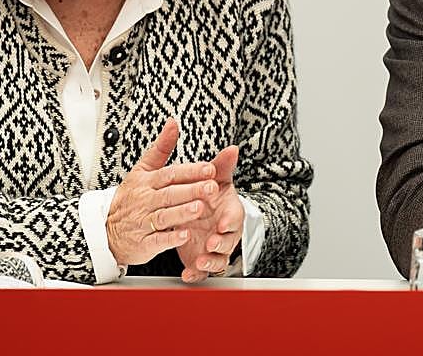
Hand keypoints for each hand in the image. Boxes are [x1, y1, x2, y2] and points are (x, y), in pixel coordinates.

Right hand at [106, 119, 218, 265]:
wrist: (104, 229)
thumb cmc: (130, 197)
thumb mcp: (142, 169)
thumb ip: (161, 148)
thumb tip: (173, 122)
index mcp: (147, 181)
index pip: (171, 173)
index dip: (191, 171)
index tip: (210, 168)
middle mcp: (145, 200)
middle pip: (170, 193)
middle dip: (192, 190)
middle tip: (212, 187)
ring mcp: (142, 222)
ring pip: (164, 216)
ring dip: (182, 212)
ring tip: (200, 208)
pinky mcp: (142, 243)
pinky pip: (156, 241)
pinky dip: (170, 239)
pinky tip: (185, 235)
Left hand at [176, 144, 244, 282]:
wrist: (204, 215)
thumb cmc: (211, 197)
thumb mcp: (216, 180)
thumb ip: (222, 167)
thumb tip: (232, 148)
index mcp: (229, 213)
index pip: (235, 217)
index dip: (230, 221)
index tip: (223, 223)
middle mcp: (224, 233)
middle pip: (229, 241)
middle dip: (221, 243)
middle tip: (211, 242)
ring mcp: (214, 248)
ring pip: (218, 259)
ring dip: (210, 261)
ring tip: (200, 261)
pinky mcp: (202, 260)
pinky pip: (202, 272)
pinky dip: (196, 274)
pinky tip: (187, 274)